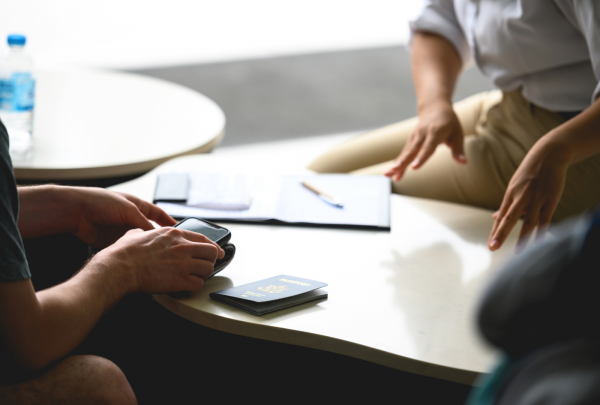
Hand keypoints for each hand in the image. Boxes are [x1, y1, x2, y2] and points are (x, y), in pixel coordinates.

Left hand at [67, 187, 176, 248]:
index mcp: (138, 206)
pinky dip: (133, 255)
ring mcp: (122, 231)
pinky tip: (139, 260)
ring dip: (145, 249)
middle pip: (151, 232)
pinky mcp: (113, 242)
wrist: (76, 212)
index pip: (159, 215)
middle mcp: (131, 219)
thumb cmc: (101, 202)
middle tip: (171, 249)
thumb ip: (144, 223)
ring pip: (140, 243)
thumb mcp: (129, 210)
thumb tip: (158, 236)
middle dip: (160, 240)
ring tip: (157, 257)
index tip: (181, 230)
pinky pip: (127, 249)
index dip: (170, 222)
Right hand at [93, 227, 225, 293]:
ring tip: (196, 276)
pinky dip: (195, 286)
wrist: (120, 267)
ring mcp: (183, 263)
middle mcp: (182, 247)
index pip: (203, 238)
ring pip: (208, 269)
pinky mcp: (180, 280)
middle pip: (212, 252)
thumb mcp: (136, 233)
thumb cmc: (124, 253)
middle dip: (212, 260)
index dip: (213, 246)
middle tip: (208, 265)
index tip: (217, 251)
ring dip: (204, 274)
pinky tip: (189, 285)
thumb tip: (140, 234)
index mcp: (174, 234)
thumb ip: (144, 233)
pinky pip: (198, 284)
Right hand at [385, 102, 466, 180]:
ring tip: (387, 175)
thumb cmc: (449, 122)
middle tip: (393, 171)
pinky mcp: (410, 141)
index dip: (421, 158)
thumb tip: (464, 162)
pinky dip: (398, 163)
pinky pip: (404, 154)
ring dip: (396, 164)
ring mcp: (414, 137)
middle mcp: (421, 134)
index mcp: (435, 132)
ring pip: (405, 153)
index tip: (414, 167)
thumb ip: (458, 149)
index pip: (427, 147)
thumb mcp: (458, 133)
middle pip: (411, 150)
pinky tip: (392, 174)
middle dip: (402, 162)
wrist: (434, 107)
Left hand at [488, 140, 569, 250]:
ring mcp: (536, 198)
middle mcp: (521, 197)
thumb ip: (507, 204)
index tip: (491, 245)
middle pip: (509, 219)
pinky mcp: (550, 199)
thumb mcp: (514, 186)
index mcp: (510, 195)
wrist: (549, 156)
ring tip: (518, 252)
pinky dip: (541, 230)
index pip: (501, 217)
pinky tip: (538, 241)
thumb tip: (495, 218)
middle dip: (500, 234)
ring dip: (522, 237)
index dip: (496, 232)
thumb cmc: (529, 173)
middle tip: (493, 247)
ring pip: (528, 221)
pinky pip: (545, 218)